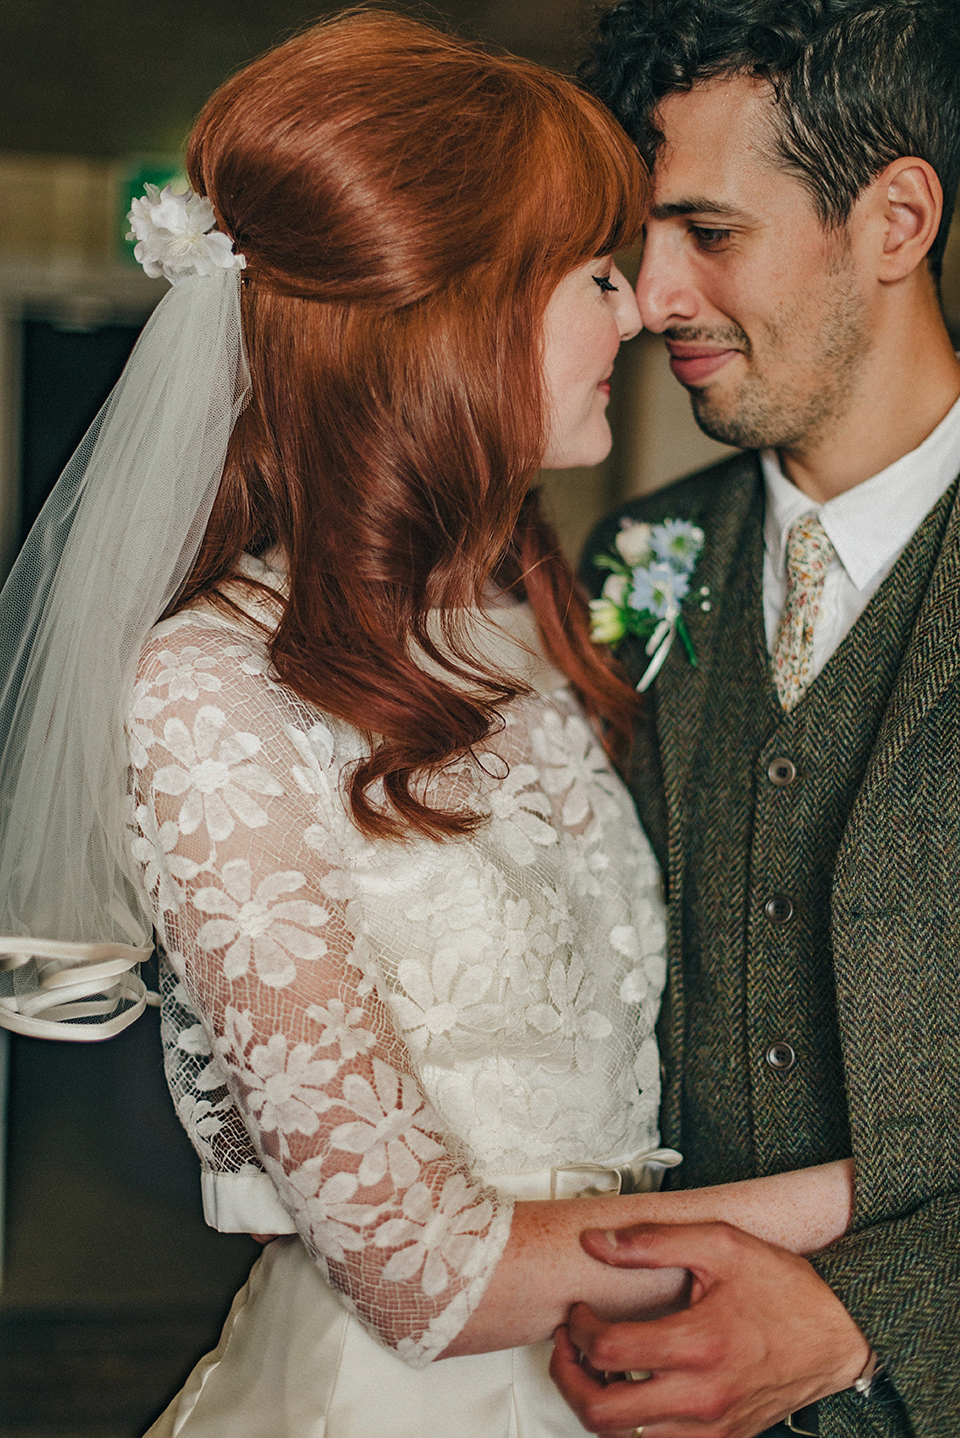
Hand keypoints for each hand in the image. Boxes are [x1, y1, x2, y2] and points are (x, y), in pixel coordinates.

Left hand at [549, 1220, 869, 1436]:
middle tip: (569, 1347)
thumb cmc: (786, 1289)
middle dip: (569, 1377)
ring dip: (595, 1405)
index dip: (578, 1330)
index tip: (579, 1312)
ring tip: (594, 1369)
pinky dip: (632, 1426)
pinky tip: (630, 1393)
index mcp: (699, 1345)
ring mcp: (713, 1428)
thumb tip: (598, 1243)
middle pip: (603, 1413)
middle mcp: (703, 1397)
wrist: (840, 1331)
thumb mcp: (720, 1244)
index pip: (608, 1351)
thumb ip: (653, 1243)